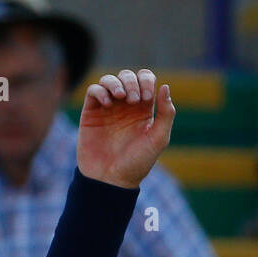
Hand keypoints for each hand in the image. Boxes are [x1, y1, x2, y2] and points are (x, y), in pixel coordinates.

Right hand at [78, 68, 175, 188]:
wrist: (111, 179)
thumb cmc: (137, 162)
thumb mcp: (158, 139)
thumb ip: (166, 114)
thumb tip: (165, 86)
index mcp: (144, 110)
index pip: (146, 80)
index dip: (146, 81)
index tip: (147, 98)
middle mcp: (126, 106)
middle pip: (128, 76)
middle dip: (132, 82)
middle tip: (134, 101)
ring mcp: (108, 108)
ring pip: (110, 80)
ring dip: (116, 83)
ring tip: (120, 98)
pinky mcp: (92, 112)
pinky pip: (94, 90)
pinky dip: (100, 91)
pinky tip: (107, 104)